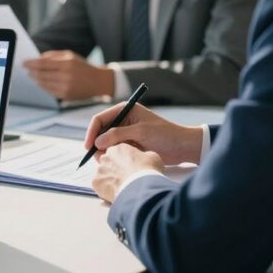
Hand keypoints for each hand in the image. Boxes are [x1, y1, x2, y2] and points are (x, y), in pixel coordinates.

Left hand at [22, 50, 113, 99]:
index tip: (23, 63)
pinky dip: (43, 86)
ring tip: (32, 75)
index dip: (31, 63)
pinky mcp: (65, 96)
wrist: (98, 81)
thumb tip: (37, 58)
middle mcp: (66, 76)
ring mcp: (66, 87)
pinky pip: (49, 91)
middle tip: (26, 69)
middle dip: (32, 71)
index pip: (43, 64)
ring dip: (36, 79)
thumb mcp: (70, 56)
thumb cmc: (82, 66)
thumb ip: (53, 55)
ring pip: (43, 83)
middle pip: (41, 74)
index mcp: (67, 64)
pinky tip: (40, 82)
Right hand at [84, 102, 203, 164]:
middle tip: (98, 158)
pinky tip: (116, 162)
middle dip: (97, 144)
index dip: (92, 132)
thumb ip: (118, 135)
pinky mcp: (130, 144)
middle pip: (101, 131)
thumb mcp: (141, 132)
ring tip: (108, 161)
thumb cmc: (165, 134)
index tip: (89, 146)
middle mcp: (123, 120)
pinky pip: (115, 149)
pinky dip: (112, 155)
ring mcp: (126, 132)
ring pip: (106, 142)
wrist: (183, 147)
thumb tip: (97, 142)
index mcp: (125, 110)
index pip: (100, 119)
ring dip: (104, 151)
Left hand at [92, 143, 163, 202]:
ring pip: (103, 173)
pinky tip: (116, 192)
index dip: (126, 160)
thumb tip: (143, 158)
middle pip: (109, 162)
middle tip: (126, 177)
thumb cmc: (148, 171)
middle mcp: (106, 156)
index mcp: (119, 147)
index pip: (119, 152)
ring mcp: (99, 169)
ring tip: (122, 187)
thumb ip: (144, 155)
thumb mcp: (153, 157)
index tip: (131, 167)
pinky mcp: (96, 182)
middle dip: (116, 169)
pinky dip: (106, 189)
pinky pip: (100, 185)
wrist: (141, 188)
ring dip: (110, 179)